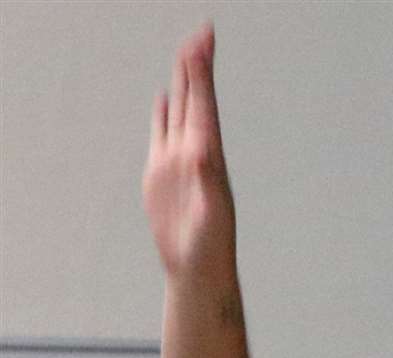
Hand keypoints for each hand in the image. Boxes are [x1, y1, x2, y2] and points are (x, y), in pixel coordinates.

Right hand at [142, 24, 237, 282]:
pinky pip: (161, 132)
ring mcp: (177, 160)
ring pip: (179, 111)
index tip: (203, 41)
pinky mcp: (161, 172)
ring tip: (185, 54)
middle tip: (200, 33)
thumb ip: (207, 182)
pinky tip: (163, 97)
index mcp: (209, 157)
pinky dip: (162, 112)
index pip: (205, 106)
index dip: (203, 74)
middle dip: (196, 67)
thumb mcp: (211, 212)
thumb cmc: (210, 246)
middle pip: (195, 100)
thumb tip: (201, 153)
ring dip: (183, 83)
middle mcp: (195, 153)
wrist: (197, 269)